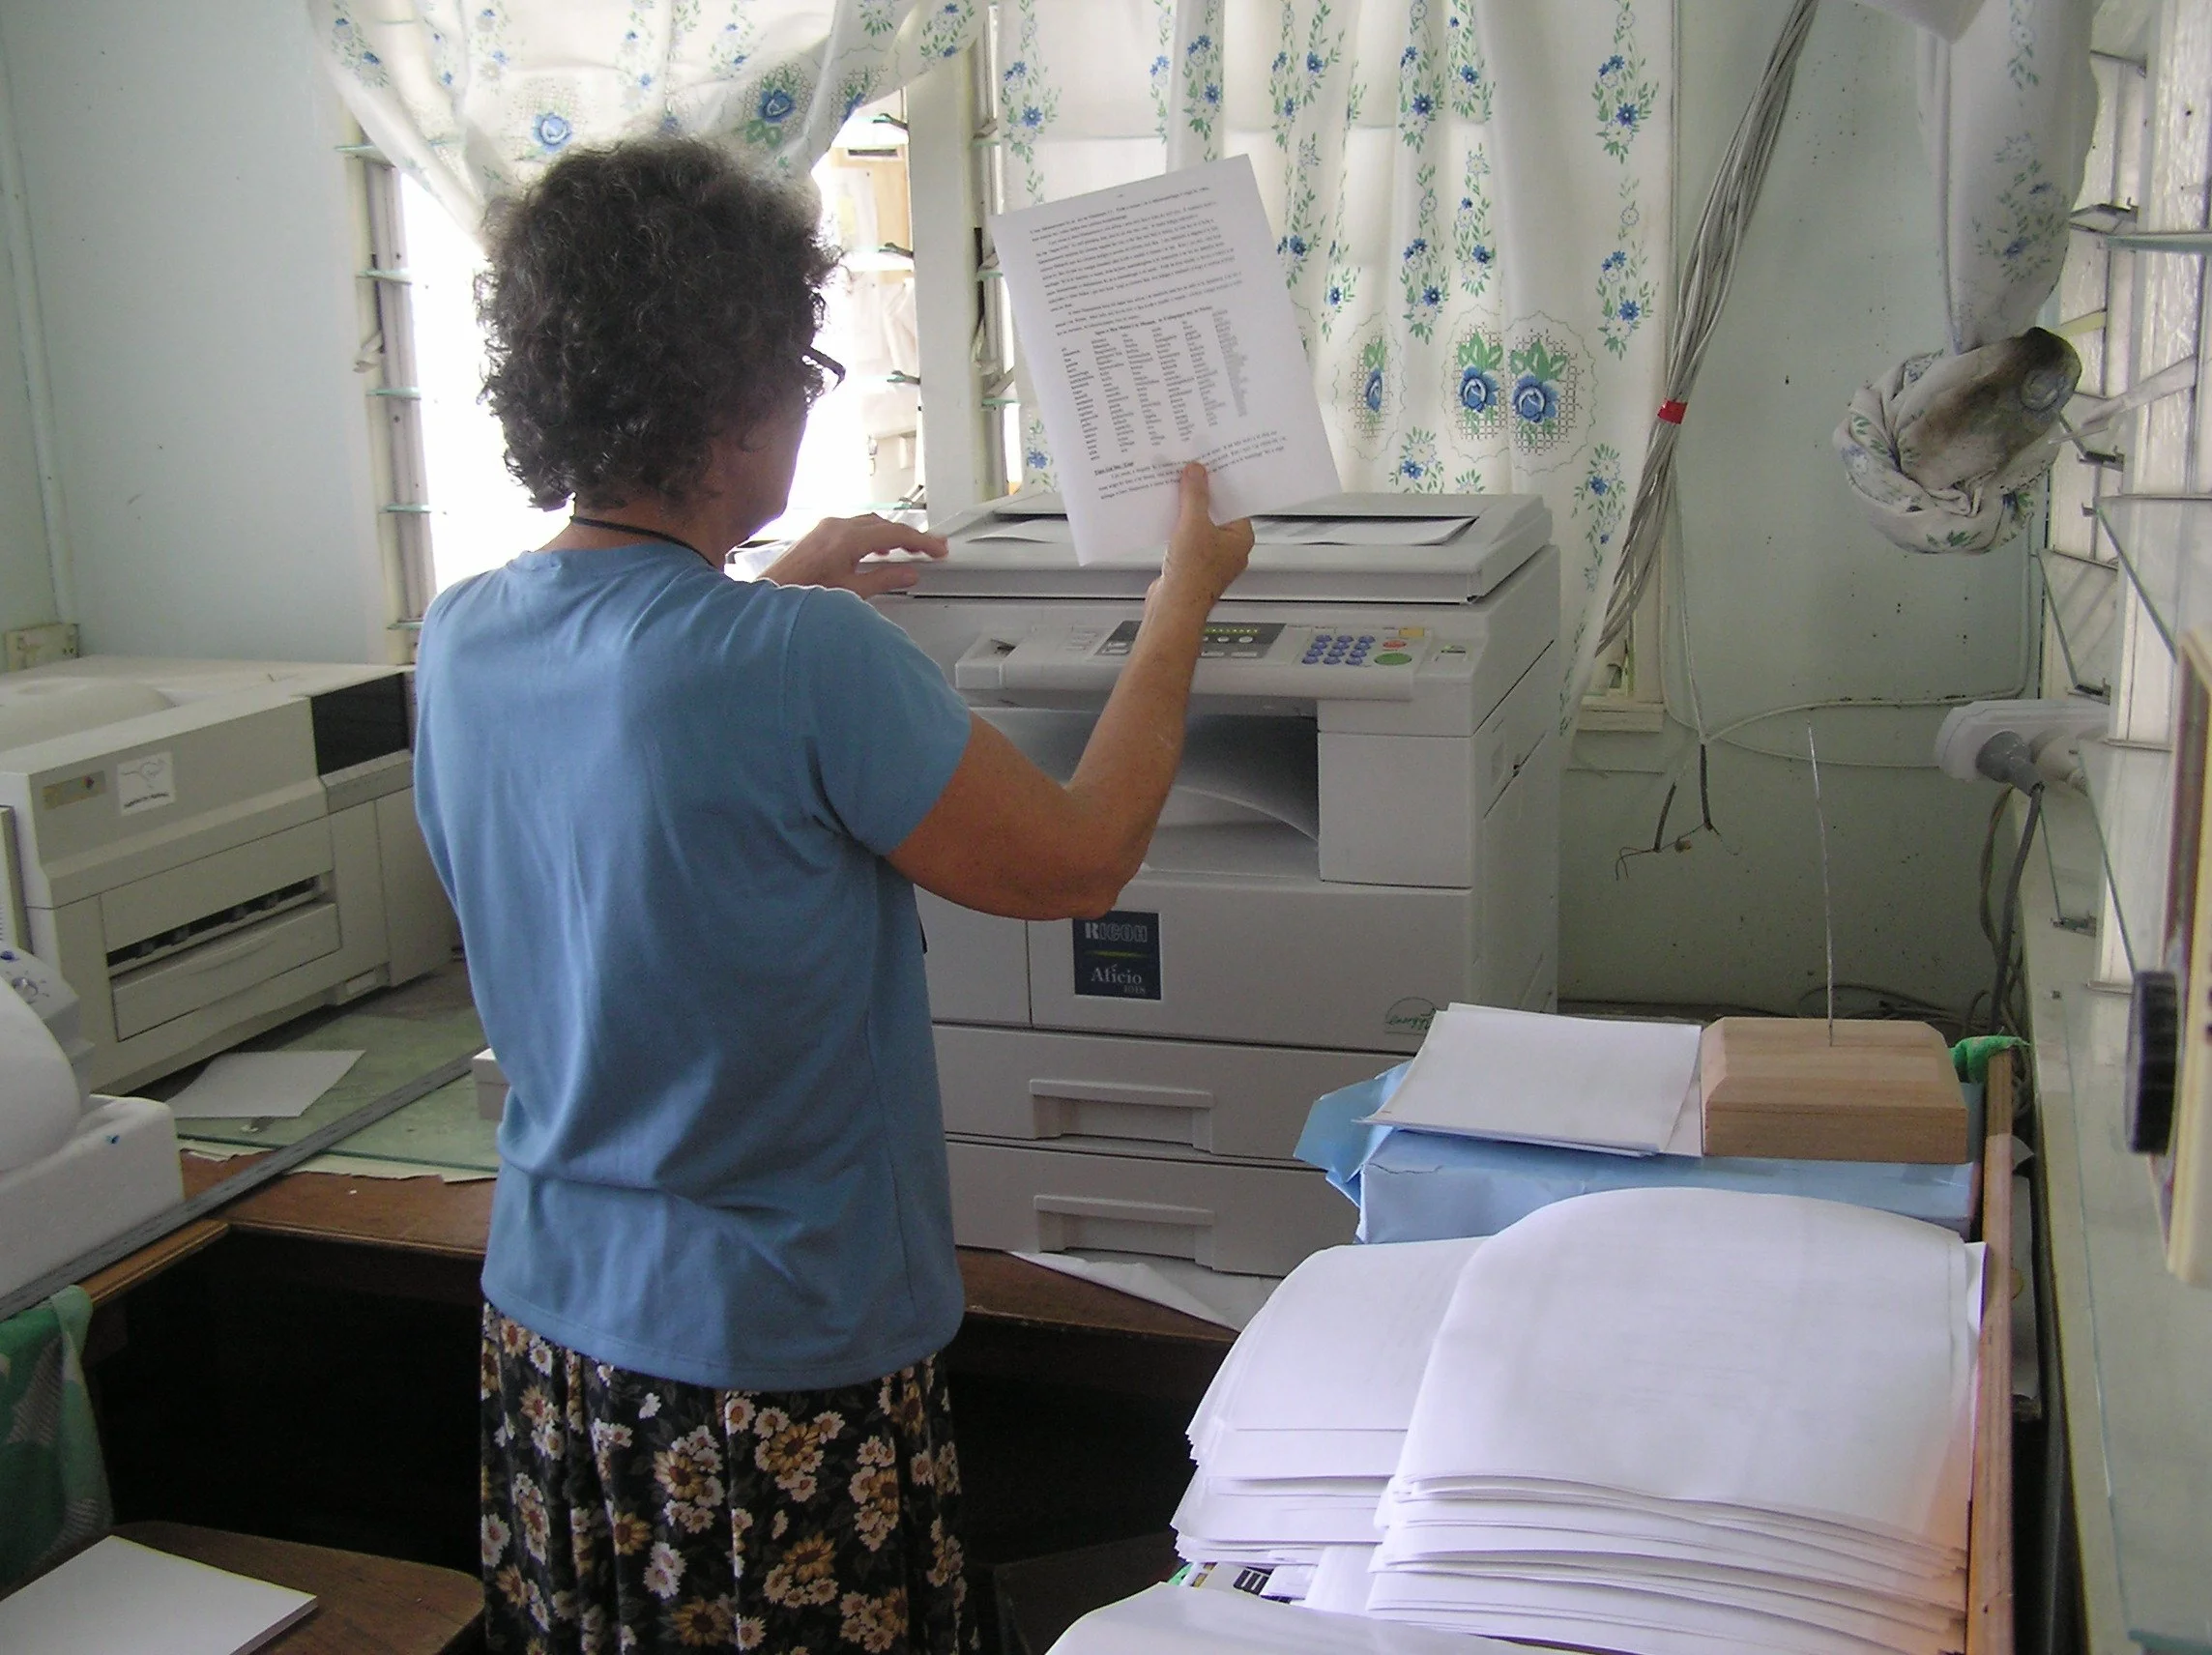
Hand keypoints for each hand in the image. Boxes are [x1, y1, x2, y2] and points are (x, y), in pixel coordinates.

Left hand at [762, 514, 947, 596]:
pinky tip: (876, 549)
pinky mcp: (819, 533)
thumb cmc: (803, 595)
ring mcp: (826, 527)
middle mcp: (836, 527)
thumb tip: (908, 574)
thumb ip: (884, 580)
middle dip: (909, 536)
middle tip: (930, 548)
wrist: (771, 595)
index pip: (895, 535)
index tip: (937, 549)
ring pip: (869, 523)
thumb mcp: (851, 592)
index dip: (921, 542)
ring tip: (907, 549)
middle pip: (884, 525)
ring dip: (891, 534)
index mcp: (847, 539)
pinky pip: (853, 526)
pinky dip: (872, 535)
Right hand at [1156, 464, 1254, 608]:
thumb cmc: (1193, 576)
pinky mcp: (1192, 564)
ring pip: (1199, 525)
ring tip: (1173, 493)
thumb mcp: (1193, 524)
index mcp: (1240, 538)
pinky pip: (1185, 538)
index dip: (1219, 483)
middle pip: (1215, 512)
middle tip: (1187, 475)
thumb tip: (1196, 472)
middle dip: (1199, 496)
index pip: (1234, 501)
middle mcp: (1229, 549)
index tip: (1207, 467)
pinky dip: (1176, 527)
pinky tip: (1164, 516)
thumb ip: (1195, 495)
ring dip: (1186, 511)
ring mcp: (1210, 558)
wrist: (1173, 608)